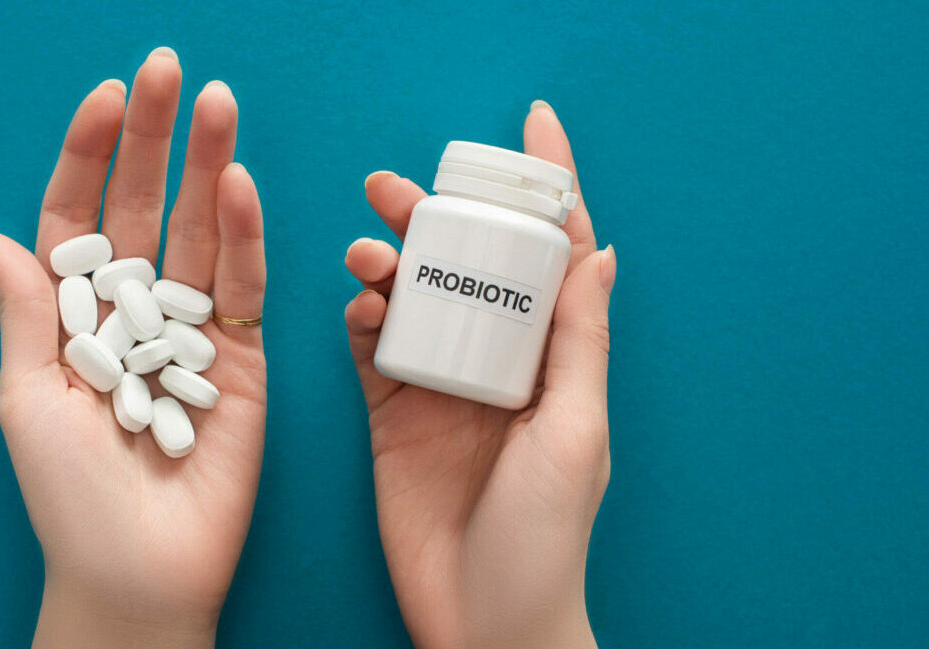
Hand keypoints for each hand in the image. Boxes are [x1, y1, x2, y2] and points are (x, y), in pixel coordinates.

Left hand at [0, 48, 265, 647]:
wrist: (140, 571)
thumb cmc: (70, 498)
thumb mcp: (26, 399)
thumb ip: (26, 314)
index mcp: (74, 316)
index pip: (80, 218)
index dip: (89, 158)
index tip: (107, 99)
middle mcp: (133, 312)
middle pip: (146, 209)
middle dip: (158, 140)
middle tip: (172, 71)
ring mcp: (191, 331)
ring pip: (202, 233)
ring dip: (210, 166)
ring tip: (219, 104)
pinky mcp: (242, 359)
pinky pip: (243, 286)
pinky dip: (244, 237)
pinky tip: (236, 184)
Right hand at [343, 102, 614, 648]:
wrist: (482, 621)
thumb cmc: (545, 537)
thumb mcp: (575, 431)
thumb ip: (579, 342)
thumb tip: (599, 250)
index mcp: (554, 360)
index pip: (553, 259)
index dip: (545, 192)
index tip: (530, 129)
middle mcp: (497, 362)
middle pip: (469, 267)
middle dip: (437, 218)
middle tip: (395, 188)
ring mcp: (441, 386)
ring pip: (413, 299)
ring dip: (388, 264)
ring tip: (367, 251)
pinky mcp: (393, 415)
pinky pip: (373, 350)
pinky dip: (361, 318)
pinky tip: (358, 306)